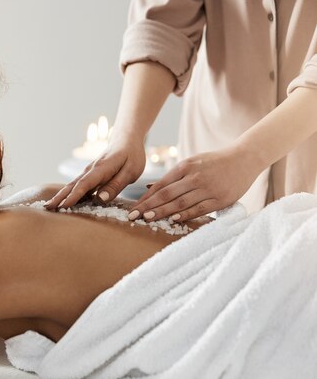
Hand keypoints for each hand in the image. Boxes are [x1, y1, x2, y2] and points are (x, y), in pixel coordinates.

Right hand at [44, 138, 145, 209]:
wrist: (126, 139)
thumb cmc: (131, 156)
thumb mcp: (131, 171)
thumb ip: (116, 185)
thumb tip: (100, 198)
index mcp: (101, 169)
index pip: (84, 184)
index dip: (74, 196)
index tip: (64, 206)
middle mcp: (91, 170)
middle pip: (72, 185)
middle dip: (60, 197)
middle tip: (47, 207)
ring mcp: (88, 172)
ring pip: (72, 185)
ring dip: (60, 195)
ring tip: (49, 206)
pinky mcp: (90, 175)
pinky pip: (77, 185)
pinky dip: (67, 192)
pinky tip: (62, 201)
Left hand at [128, 147, 259, 221]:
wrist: (245, 158)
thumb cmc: (214, 163)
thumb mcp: (192, 163)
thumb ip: (172, 177)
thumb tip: (150, 188)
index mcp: (186, 167)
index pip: (161, 185)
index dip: (146, 198)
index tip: (133, 208)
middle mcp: (195, 177)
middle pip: (167, 195)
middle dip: (148, 207)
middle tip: (133, 216)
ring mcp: (208, 188)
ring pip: (181, 203)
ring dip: (163, 212)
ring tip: (148, 219)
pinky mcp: (220, 199)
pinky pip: (200, 209)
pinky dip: (185, 215)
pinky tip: (173, 220)